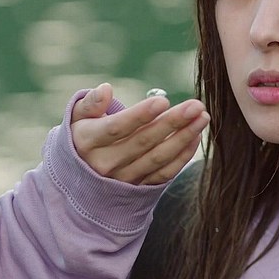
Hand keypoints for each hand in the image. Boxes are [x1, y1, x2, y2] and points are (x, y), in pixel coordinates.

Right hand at [70, 83, 209, 184]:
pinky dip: (182, 156)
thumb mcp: (75, 119)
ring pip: (158, 158)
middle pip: (143, 142)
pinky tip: (196, 136)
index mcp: (88, 142)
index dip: (140, 115)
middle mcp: (105, 164)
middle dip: (172, 122)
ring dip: (184, 137)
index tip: (163, 100)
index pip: (116, 128)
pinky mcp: (139, 189)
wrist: (77, 181)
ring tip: (202, 117)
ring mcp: (123, 180)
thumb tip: (105, 89)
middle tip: (196, 105)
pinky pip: (165, 174)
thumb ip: (90, 103)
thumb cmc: (81, 137)